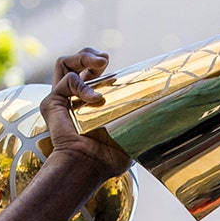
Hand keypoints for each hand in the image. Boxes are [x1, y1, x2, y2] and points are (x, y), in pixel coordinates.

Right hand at [40, 48, 132, 178]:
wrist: (89, 165)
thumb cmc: (109, 156)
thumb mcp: (130, 130)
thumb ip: (141, 117)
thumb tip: (167, 108)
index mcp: (89, 102)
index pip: (90, 72)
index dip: (98, 63)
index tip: (109, 61)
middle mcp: (73, 98)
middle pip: (74, 62)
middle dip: (88, 54)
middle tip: (104, 60)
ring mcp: (62, 99)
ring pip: (63, 63)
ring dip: (82, 58)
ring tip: (101, 63)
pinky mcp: (52, 102)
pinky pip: (65, 82)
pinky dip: (82, 86)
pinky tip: (96, 99)